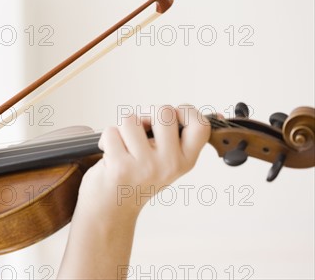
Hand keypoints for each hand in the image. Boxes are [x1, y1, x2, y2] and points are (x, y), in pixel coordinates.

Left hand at [78, 105, 210, 216]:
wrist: (111, 210)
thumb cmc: (136, 179)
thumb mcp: (167, 161)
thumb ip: (179, 137)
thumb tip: (216, 114)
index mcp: (185, 161)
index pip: (201, 126)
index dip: (186, 111)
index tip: (172, 116)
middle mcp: (169, 164)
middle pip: (164, 111)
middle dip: (146, 114)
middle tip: (140, 131)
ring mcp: (146, 166)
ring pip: (132, 119)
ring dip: (122, 129)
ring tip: (123, 147)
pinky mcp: (121, 167)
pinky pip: (111, 132)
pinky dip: (105, 139)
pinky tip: (110, 155)